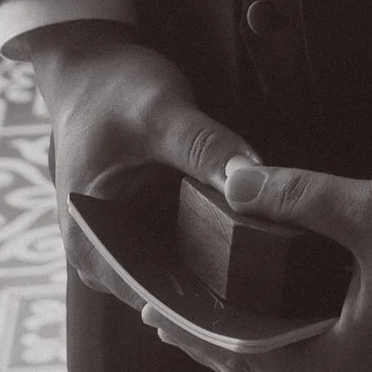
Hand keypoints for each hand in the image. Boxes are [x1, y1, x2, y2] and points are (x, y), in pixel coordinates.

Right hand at [24, 28, 260, 305]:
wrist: (90, 70)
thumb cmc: (112, 90)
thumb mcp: (160, 112)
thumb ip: (204, 146)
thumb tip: (250, 179)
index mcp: (90, 244)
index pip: (154, 299)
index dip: (207, 302)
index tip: (258, 298)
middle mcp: (102, 256)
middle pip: (171, 292)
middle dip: (223, 286)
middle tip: (280, 281)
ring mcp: (122, 244)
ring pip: (182, 272)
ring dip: (223, 265)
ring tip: (277, 263)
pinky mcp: (143, 227)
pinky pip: (184, 248)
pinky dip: (215, 242)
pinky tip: (256, 236)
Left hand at [141, 161, 371, 371]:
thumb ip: (297, 197)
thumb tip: (231, 181)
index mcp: (348, 360)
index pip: (248, 359)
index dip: (198, 334)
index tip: (155, 314)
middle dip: (225, 345)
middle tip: (179, 316)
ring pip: (313, 371)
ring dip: (269, 345)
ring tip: (230, 313)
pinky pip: (347, 360)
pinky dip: (310, 339)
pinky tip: (303, 308)